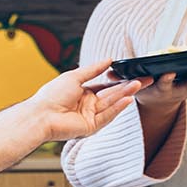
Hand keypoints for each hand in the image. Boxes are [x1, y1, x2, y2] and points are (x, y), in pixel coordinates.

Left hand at [25, 60, 147, 140]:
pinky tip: (128, 99)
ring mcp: (91, 116)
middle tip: (146, 79)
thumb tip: (109, 60)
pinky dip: (118, 107)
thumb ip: (93, 69)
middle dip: (129, 86)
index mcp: (83, 93)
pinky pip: (107, 116)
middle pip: (113, 94)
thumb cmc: (52, 95)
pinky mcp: (91, 126)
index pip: (106, 85)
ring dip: (126, 93)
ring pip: (112, 103)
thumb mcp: (74, 76)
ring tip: (139, 84)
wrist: (41, 115)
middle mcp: (88, 104)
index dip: (119, 80)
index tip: (133, 74)